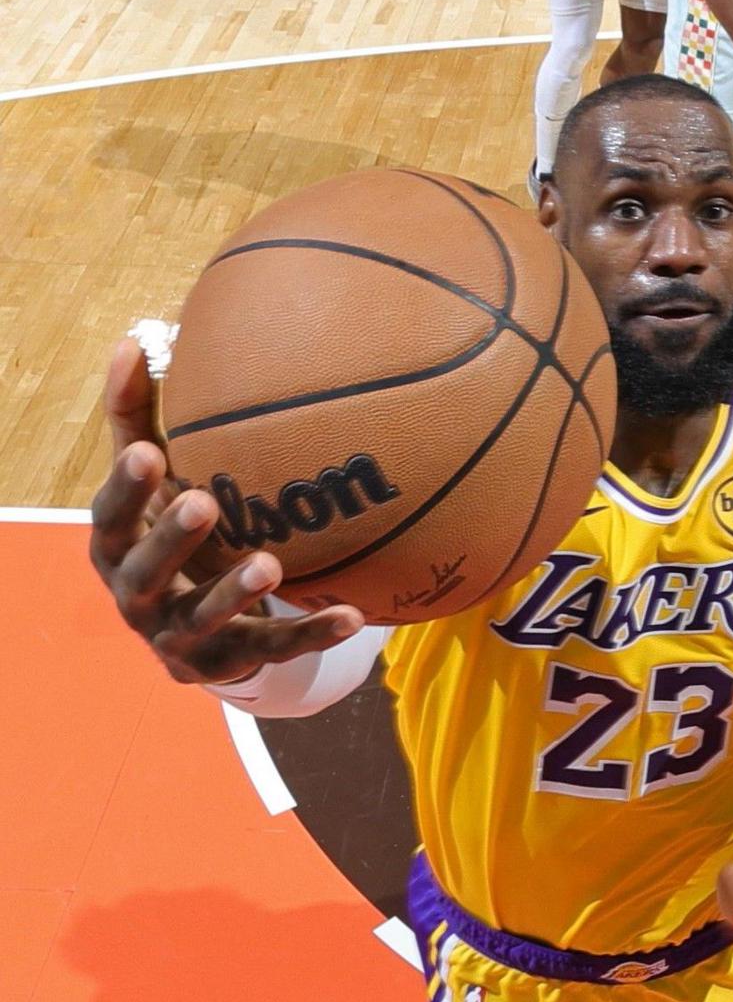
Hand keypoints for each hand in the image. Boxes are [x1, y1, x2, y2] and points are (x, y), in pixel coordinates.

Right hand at [87, 340, 363, 683]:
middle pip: (146, 571)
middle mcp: (137, 597)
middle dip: (172, 541)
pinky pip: (275, 649)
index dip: (125, 489)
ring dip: (235, 593)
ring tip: (270, 566)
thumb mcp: (150, 485)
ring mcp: (180, 636)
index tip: (147, 451)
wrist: (190, 629)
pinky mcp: (229, 662)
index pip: (109, 517)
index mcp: (116, 548)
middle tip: (203, 504)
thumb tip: (136, 339)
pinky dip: (312, 633)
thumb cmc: (169, 534)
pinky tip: (354, 616)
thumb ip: (137, 419)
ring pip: (206, 619)